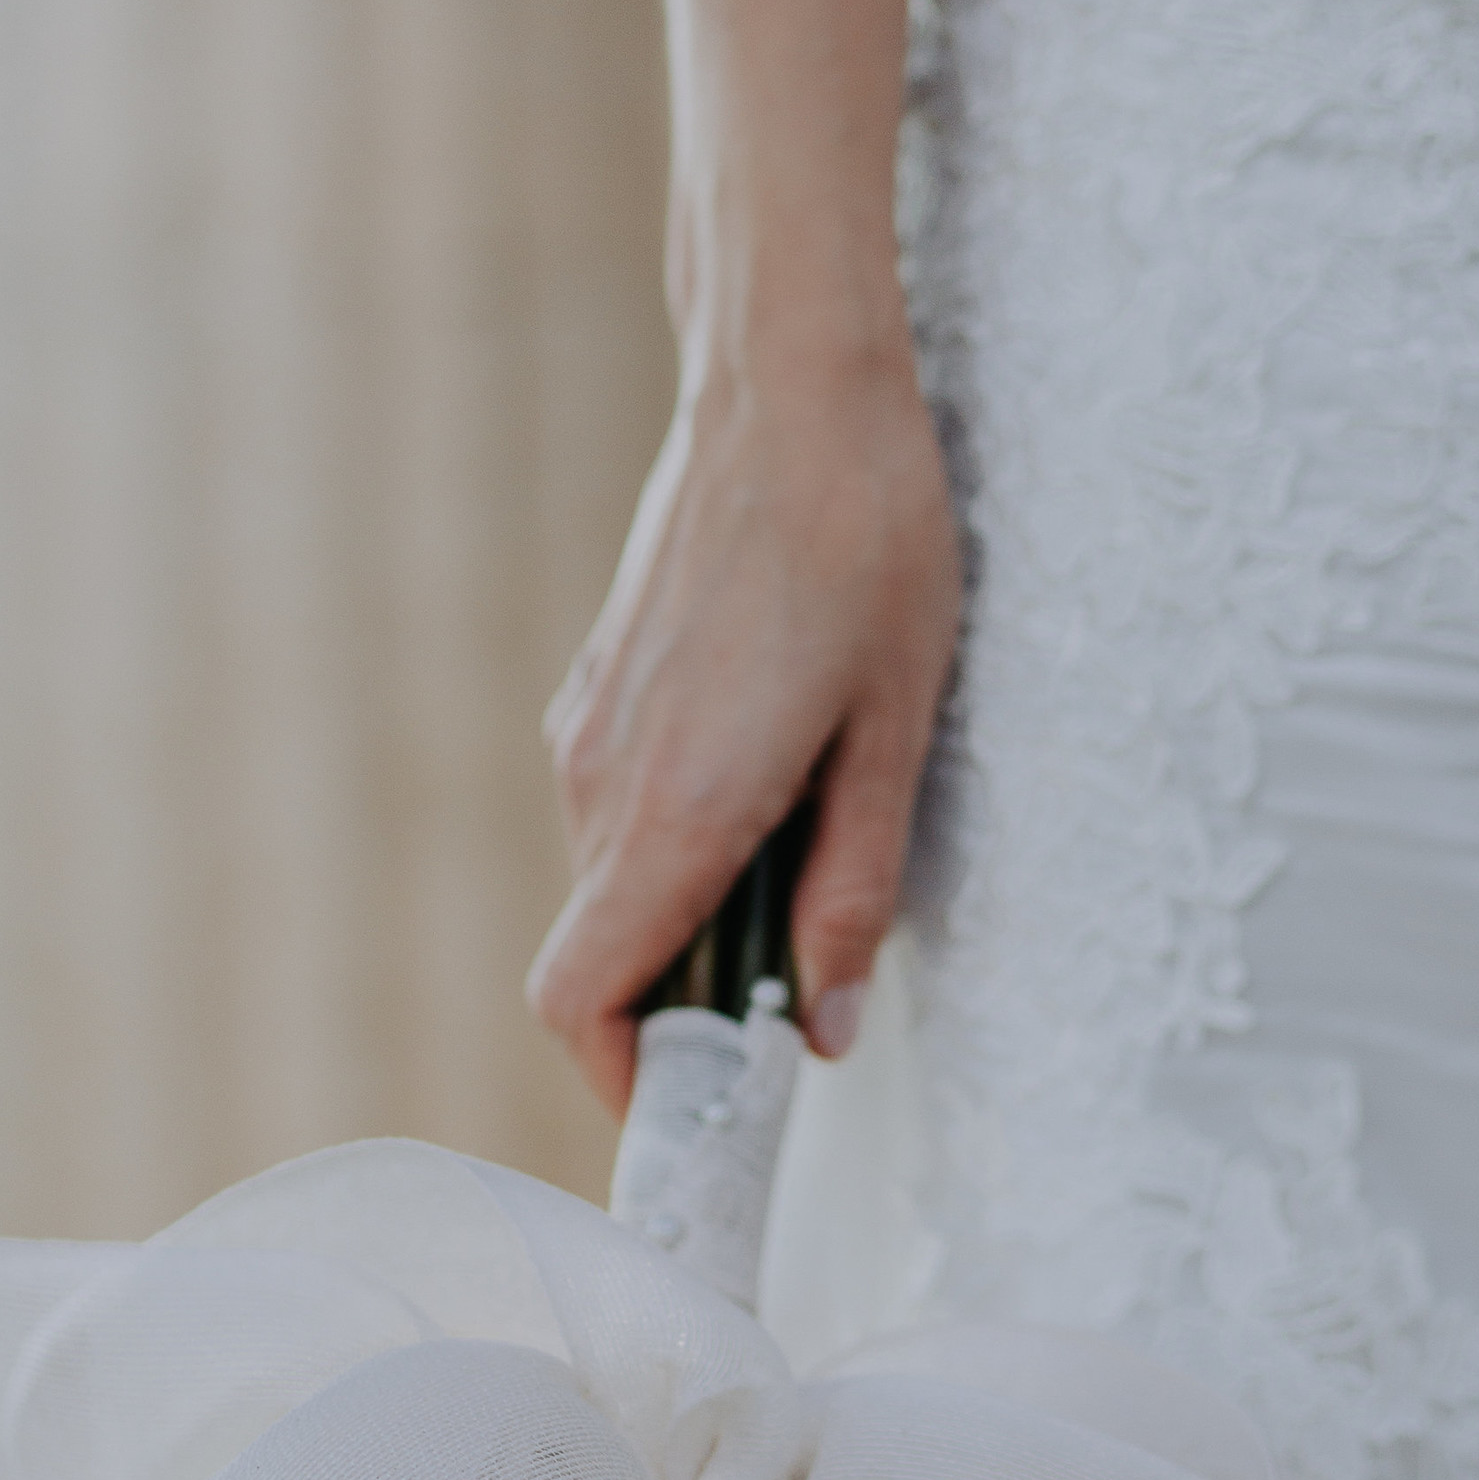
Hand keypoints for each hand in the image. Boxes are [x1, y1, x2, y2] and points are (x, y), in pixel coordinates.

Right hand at [528, 351, 960, 1110]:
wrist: (787, 377)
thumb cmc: (866, 543)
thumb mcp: (897, 734)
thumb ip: (855, 893)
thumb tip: (826, 1034)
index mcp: (673, 812)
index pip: (581, 1000)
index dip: (628, 1078)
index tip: (703, 1102)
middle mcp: (601, 784)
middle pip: (599, 960)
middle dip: (683, 1005)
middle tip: (794, 996)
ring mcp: (587, 733)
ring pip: (612, 887)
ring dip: (689, 918)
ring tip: (805, 861)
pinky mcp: (598, 692)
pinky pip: (618, 816)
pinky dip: (676, 849)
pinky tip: (773, 782)